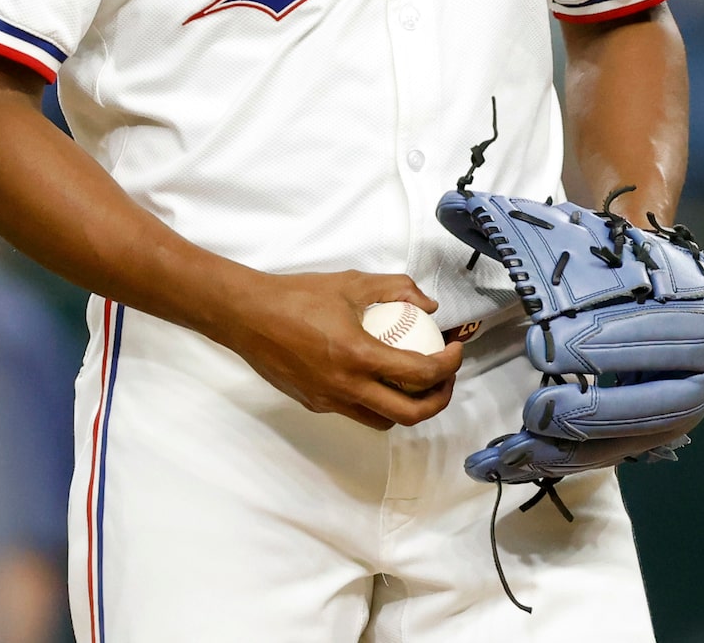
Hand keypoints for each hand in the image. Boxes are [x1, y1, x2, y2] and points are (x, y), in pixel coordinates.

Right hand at [205, 270, 462, 430]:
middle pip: (409, 414)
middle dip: (439, 399)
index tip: (456, 350)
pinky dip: (375, 401)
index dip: (449, 366)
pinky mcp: (315, 405)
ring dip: (408, 407)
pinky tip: (374, 376)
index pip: (420, 374)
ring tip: (415, 382)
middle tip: (445, 377)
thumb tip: (428, 305)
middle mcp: (346, 387)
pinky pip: (356, 411)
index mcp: (358, 356)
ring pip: (383, 420)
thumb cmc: (297, 296)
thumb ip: (396, 289)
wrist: (247, 316)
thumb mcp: (351, 282)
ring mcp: (329, 401)